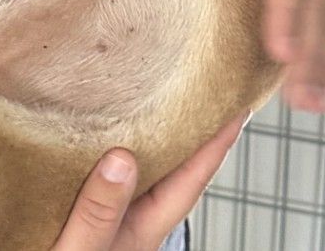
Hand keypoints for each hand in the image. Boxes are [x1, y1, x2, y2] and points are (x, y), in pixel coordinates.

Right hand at [48, 114, 245, 250]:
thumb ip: (98, 212)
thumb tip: (124, 157)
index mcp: (141, 232)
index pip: (189, 183)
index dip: (216, 146)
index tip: (239, 110)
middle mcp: (133, 224)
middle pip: (172, 172)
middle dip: (190, 133)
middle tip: (205, 90)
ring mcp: (112, 222)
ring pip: (142, 171)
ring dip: (154, 137)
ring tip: (163, 98)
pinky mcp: (85, 215)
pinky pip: (107, 174)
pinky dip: (115, 147)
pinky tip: (106, 130)